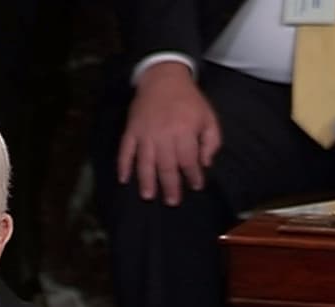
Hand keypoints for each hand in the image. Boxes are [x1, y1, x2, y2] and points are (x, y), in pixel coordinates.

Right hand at [117, 61, 221, 205]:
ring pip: (145, 162)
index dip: (193, 175)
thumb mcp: (208, 116)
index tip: (196, 186)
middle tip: (172, 201)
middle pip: (166, 166)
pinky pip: (125, 150)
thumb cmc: (189, 100)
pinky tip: (124, 179)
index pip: (189, 160)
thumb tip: (205, 163)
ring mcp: (145, 133)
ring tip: (148, 196)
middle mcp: (163, 135)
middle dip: (170, 185)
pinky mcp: (131, 130)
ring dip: (147, 181)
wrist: (164, 77)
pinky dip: (123, 165)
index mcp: (184, 131)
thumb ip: (211, 140)